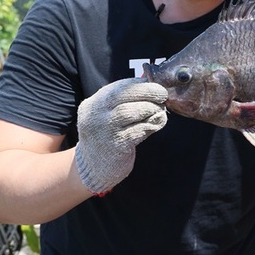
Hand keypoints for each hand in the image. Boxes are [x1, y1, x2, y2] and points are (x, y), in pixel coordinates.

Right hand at [74, 78, 167, 194]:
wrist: (93, 169)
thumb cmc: (106, 138)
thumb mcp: (108, 117)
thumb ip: (126, 103)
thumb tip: (152, 87)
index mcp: (93, 104)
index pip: (117, 87)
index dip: (138, 84)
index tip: (153, 85)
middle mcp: (95, 115)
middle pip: (122, 95)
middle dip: (146, 91)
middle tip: (162, 94)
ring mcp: (103, 131)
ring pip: (128, 112)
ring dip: (149, 108)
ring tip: (160, 110)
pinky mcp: (115, 146)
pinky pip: (136, 131)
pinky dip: (150, 125)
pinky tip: (158, 123)